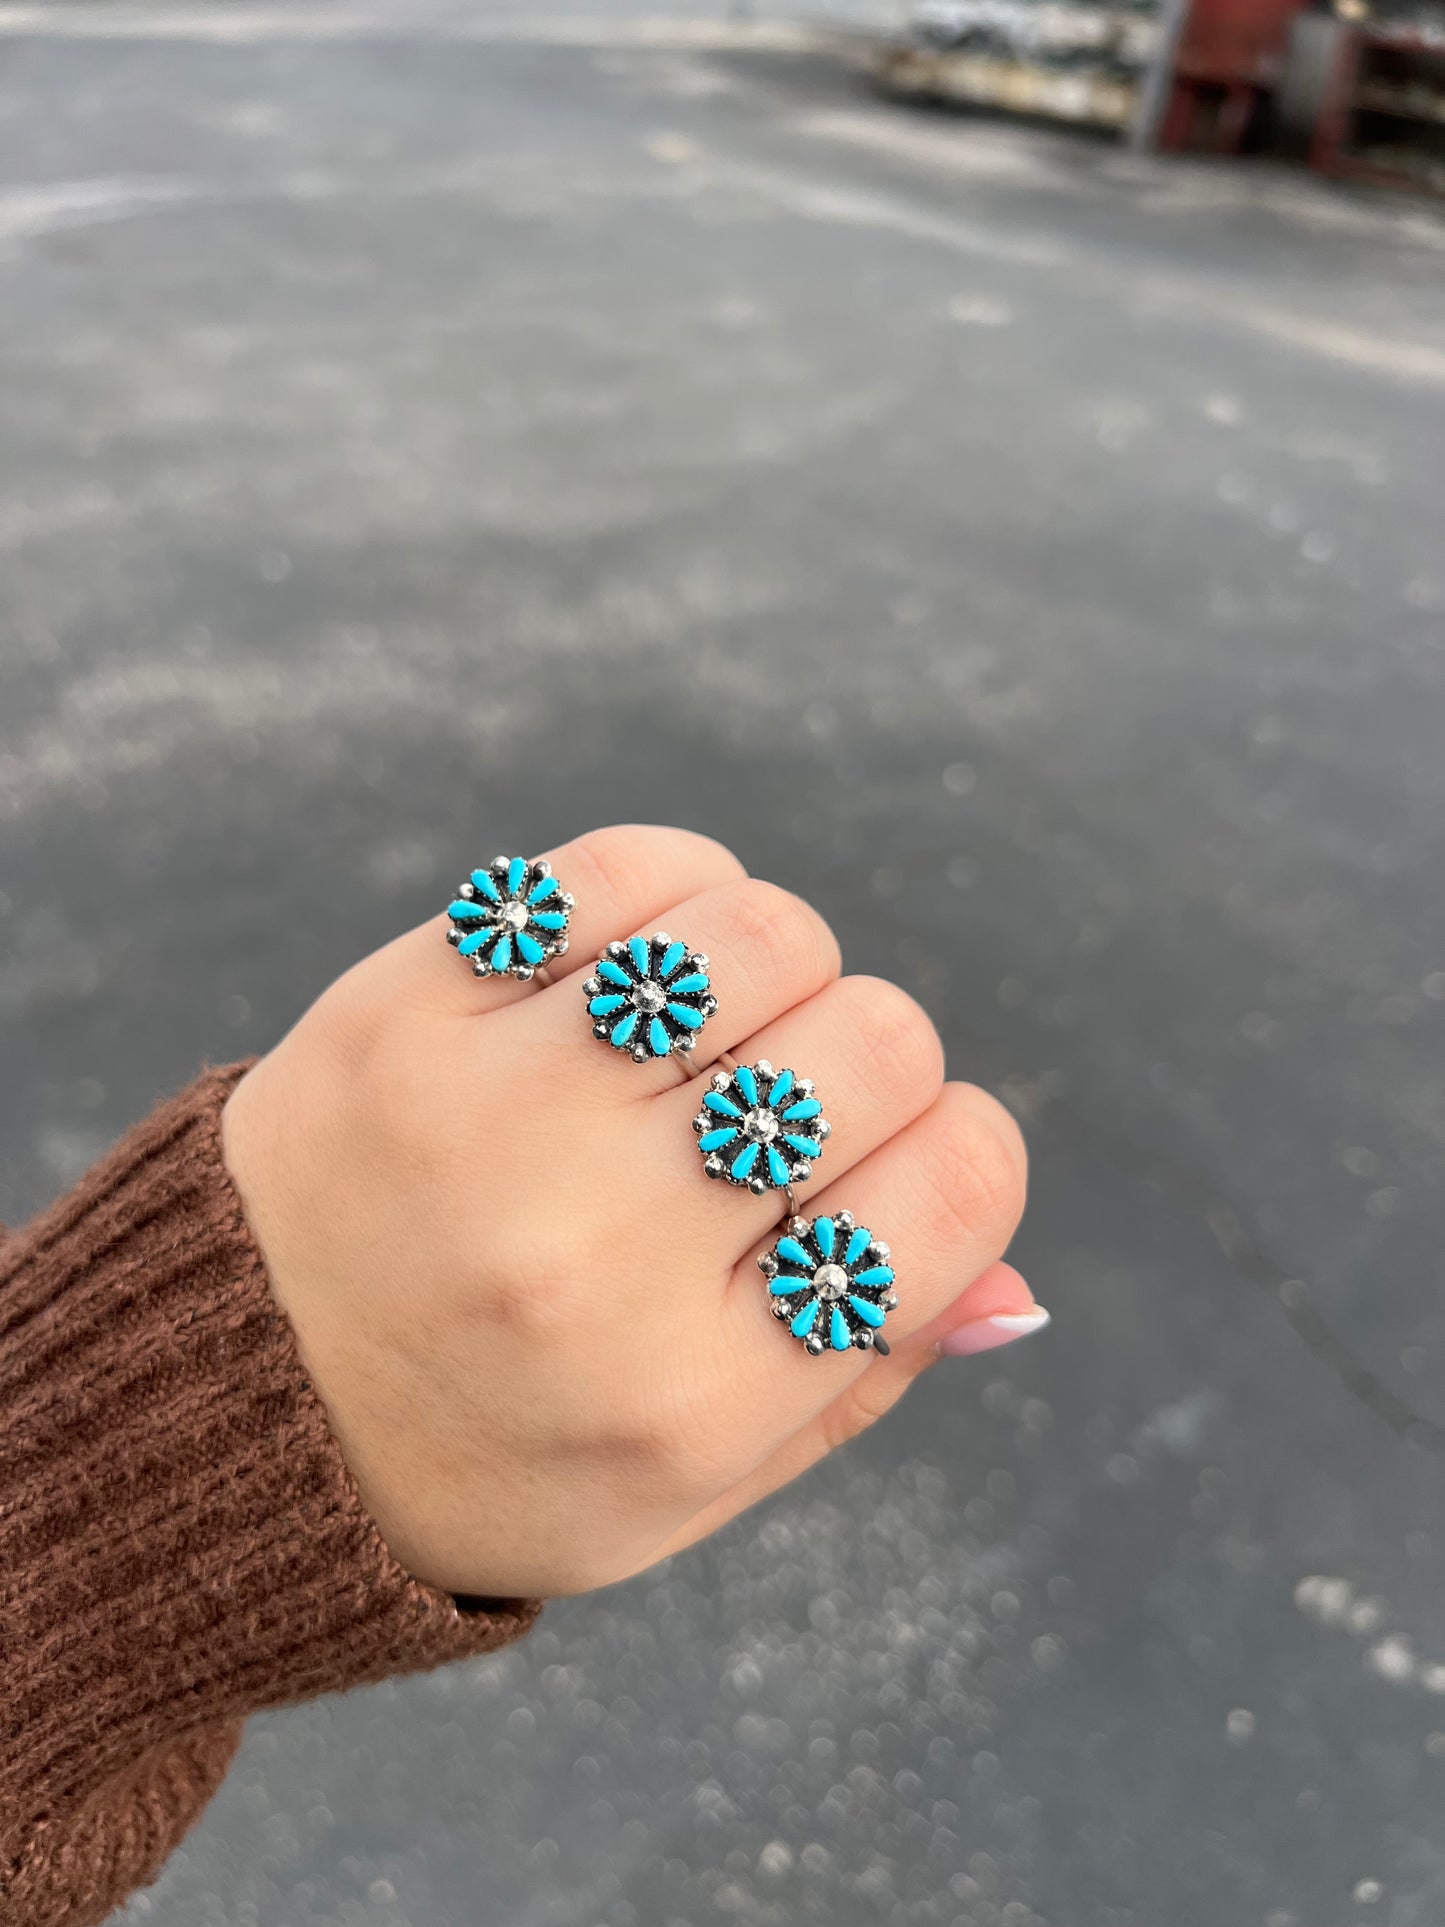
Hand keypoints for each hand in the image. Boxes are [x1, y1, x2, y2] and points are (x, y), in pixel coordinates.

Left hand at [221, 825, 1035, 1599]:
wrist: (232, 1402)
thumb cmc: (496, 1449)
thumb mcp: (690, 1486)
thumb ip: (862, 1377)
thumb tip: (1015, 1287)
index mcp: (697, 1392)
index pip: (956, 1188)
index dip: (960, 1155)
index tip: (896, 1167)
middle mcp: (603, 1250)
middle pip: (875, 1045)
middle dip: (869, 1063)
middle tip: (786, 1108)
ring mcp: (497, 1112)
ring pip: (759, 934)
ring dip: (775, 966)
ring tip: (716, 1028)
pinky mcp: (410, 1004)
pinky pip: (617, 872)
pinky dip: (673, 893)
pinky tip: (645, 963)